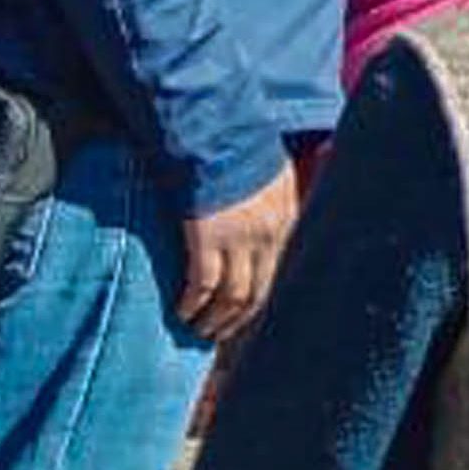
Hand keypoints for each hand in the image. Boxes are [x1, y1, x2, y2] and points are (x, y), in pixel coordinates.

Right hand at [177, 165, 298, 344]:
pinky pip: (202, 284)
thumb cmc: (241, 153)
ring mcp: (238, 238)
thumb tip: (268, 236)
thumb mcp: (273, 183)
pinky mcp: (207, 236)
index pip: (276, 275)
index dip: (258, 302)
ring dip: (214, 319)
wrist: (218, 135)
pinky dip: (192, 304)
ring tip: (199, 330)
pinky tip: (183, 313)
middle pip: (257, 293)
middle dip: (236, 320)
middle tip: (218, 334)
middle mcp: (267, 235)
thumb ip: (273, 212)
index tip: (243, 317)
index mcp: (285, 223)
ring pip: (232, 296)